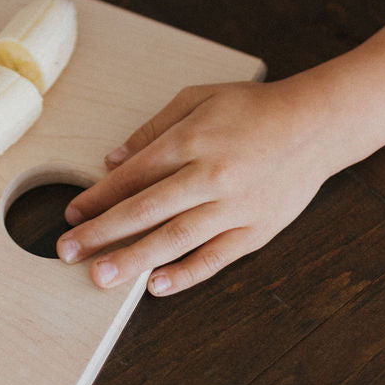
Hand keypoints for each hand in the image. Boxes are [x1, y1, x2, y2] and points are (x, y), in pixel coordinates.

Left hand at [57, 78, 333, 296]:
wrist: (316, 125)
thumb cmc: (252, 107)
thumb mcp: (198, 99)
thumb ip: (153, 129)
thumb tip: (113, 159)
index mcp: (192, 140)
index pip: (133, 175)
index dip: (98, 197)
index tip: (72, 215)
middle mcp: (210, 176)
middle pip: (147, 210)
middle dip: (103, 233)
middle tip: (68, 253)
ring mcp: (235, 207)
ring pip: (176, 239)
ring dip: (135, 260)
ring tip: (101, 278)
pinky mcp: (257, 230)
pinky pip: (216, 257)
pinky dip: (186, 274)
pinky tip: (157, 286)